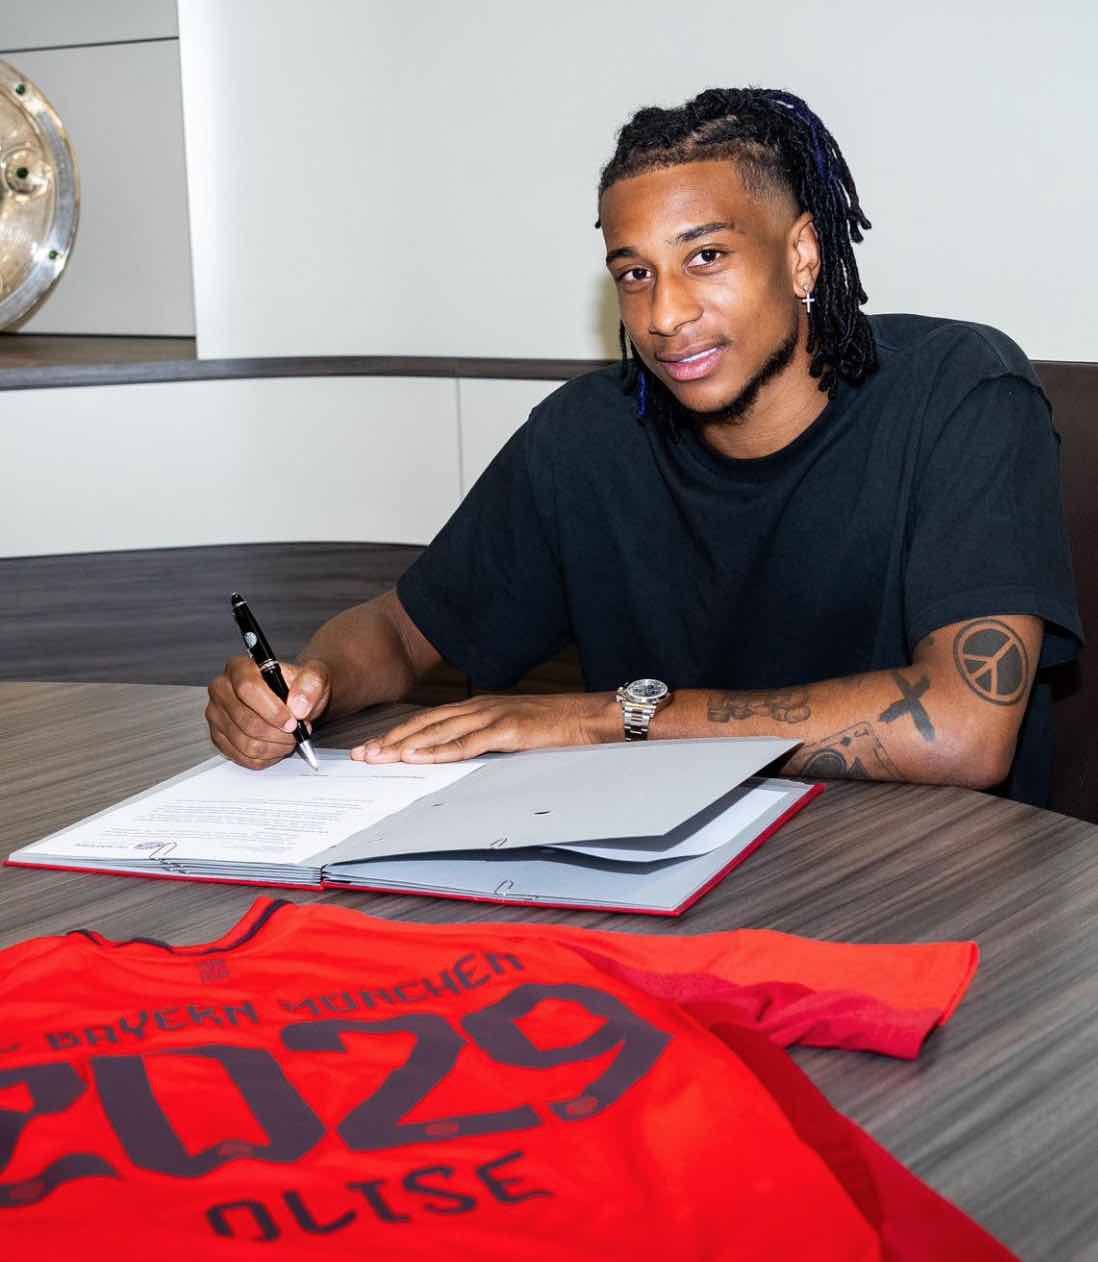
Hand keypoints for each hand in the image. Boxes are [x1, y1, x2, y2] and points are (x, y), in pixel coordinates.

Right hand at [206, 656, 331, 769]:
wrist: (293, 700)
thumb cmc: (297, 687)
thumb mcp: (313, 678)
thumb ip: (311, 685)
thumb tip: (297, 707)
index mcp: (240, 668)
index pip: (248, 688)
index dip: (272, 710)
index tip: (292, 722)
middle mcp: (221, 689)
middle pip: (246, 720)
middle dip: (277, 733)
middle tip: (297, 732)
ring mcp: (217, 715)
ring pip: (245, 743)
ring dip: (274, 747)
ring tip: (289, 739)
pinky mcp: (219, 736)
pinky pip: (242, 756)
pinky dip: (265, 757)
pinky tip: (276, 746)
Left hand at [351, 692, 618, 763]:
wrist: (594, 717)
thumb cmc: (558, 728)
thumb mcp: (514, 734)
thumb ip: (487, 743)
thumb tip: (461, 761)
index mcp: (480, 708)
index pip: (430, 721)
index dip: (399, 734)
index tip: (373, 748)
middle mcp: (481, 707)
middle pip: (427, 724)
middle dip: (391, 739)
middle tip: (361, 755)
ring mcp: (495, 716)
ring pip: (441, 731)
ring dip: (407, 744)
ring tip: (379, 757)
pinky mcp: (510, 729)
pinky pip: (468, 743)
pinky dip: (441, 750)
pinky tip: (420, 758)